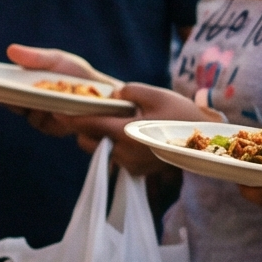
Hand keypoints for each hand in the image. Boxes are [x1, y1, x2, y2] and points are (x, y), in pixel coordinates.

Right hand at [5, 45, 117, 140]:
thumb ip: (36, 57)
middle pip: (14, 105)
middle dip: (16, 101)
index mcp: (28, 85)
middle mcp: (32, 103)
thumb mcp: (58, 61)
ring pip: (32, 118)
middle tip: (21, 94)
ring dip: (41, 110)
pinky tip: (64, 111)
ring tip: (53, 101)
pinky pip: (48, 126)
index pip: (5, 89)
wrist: (108, 94)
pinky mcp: (57, 129)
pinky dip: (54, 118)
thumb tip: (10, 50)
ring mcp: (44, 118)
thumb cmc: (79, 74)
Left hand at [5, 46, 204, 176]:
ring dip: (101, 137)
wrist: (205, 139)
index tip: (56, 110)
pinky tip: (128, 134)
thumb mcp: (155, 94)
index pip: (88, 125)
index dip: (70, 117)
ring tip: (118, 122)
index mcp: (127, 134)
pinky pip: (114, 157)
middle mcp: (125, 153)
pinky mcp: (136, 171)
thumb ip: (129, 91)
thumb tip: (112, 95)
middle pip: (88, 140)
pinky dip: (114, 146)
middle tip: (98, 112)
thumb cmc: (181, 113)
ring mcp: (130, 165)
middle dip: (87, 126)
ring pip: (100, 150)